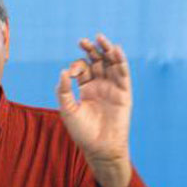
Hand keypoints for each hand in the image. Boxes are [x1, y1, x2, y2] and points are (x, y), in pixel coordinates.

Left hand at [56, 34, 131, 183]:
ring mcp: (113, 88)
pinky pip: (123, 74)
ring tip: (101, 38)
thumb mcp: (67, 110)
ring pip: (111, 64)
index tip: (72, 72)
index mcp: (85, 88)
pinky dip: (120, 61)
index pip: (82, 68)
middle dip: (91, 50)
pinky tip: (116, 50)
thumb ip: (63, 91)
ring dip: (107, 50)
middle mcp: (100, 85)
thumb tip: (63, 71)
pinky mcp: (124, 92)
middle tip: (83, 41)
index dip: (77, 65)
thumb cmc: (81, 132)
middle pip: (97, 61)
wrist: (100, 147)